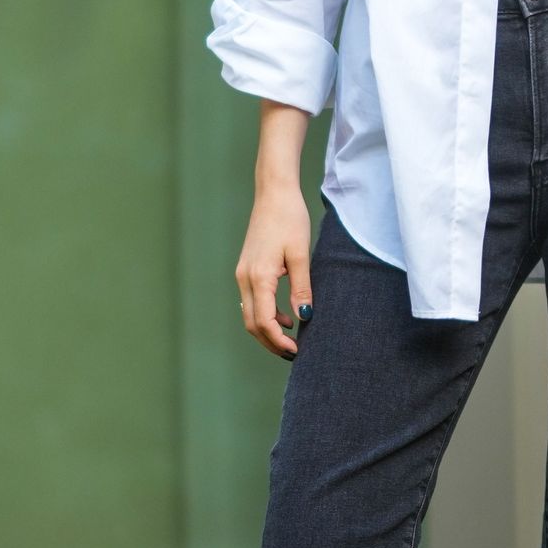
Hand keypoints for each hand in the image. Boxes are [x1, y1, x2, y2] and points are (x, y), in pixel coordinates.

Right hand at [235, 184, 314, 360]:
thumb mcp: (301, 255)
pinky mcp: (246, 269)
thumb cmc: (290, 219)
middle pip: (252, 324)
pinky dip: (266, 315)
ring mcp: (242, 274)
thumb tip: (305, 318)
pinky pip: (252, 301)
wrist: (274, 194)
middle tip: (294, 353)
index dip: (278, 341)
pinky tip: (286, 316)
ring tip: (291, 340)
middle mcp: (245, 278)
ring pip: (249, 314)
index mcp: (258, 277)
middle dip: (271, 342)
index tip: (296, 351)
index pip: (264, 322)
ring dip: (267, 331)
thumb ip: (301, 289)